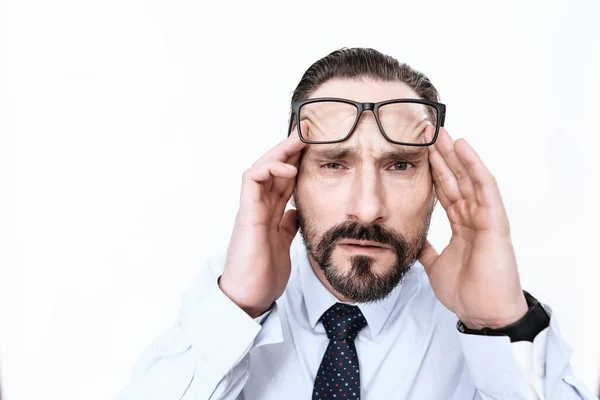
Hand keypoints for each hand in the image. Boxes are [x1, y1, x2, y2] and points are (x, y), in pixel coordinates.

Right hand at [219, 124, 306, 317]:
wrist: (249, 297)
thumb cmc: (263, 273)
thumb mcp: (283, 243)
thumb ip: (287, 225)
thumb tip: (297, 210)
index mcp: (269, 212)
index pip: (282, 178)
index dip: (297, 160)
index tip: (315, 146)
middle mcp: (258, 206)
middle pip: (272, 167)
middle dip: (290, 147)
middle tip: (309, 130)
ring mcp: (251, 208)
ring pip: (261, 167)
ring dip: (280, 150)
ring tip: (300, 139)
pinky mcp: (247, 214)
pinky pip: (251, 180)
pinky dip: (269, 169)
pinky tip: (289, 168)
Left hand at [418, 128, 527, 328]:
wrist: (482, 313)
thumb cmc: (465, 291)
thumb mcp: (435, 264)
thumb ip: (428, 248)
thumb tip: (413, 241)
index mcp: (461, 224)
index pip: (445, 190)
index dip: (433, 170)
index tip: (418, 150)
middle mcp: (473, 216)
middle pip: (455, 179)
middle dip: (441, 155)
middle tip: (427, 131)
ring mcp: (485, 217)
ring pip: (469, 178)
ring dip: (455, 154)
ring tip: (441, 132)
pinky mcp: (495, 222)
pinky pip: (485, 189)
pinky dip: (474, 167)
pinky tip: (463, 149)